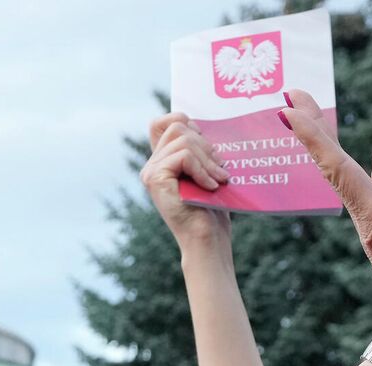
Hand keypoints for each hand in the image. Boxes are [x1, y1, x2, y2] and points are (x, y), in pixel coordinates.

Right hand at [142, 114, 231, 249]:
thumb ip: (198, 149)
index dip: (185, 122)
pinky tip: (211, 186)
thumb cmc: (211, 208)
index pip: (164, 121)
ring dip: (208, 159)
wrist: (206, 238)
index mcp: (161, 161)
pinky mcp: (155, 179)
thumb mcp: (206, 170)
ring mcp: (150, 172)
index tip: (206, 143)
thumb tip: (203, 124)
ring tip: (220, 179)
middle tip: (220, 167)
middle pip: (177, 126)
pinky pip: (184, 155)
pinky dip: (203, 169)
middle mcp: (151, 165)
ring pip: (183, 139)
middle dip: (205, 143)